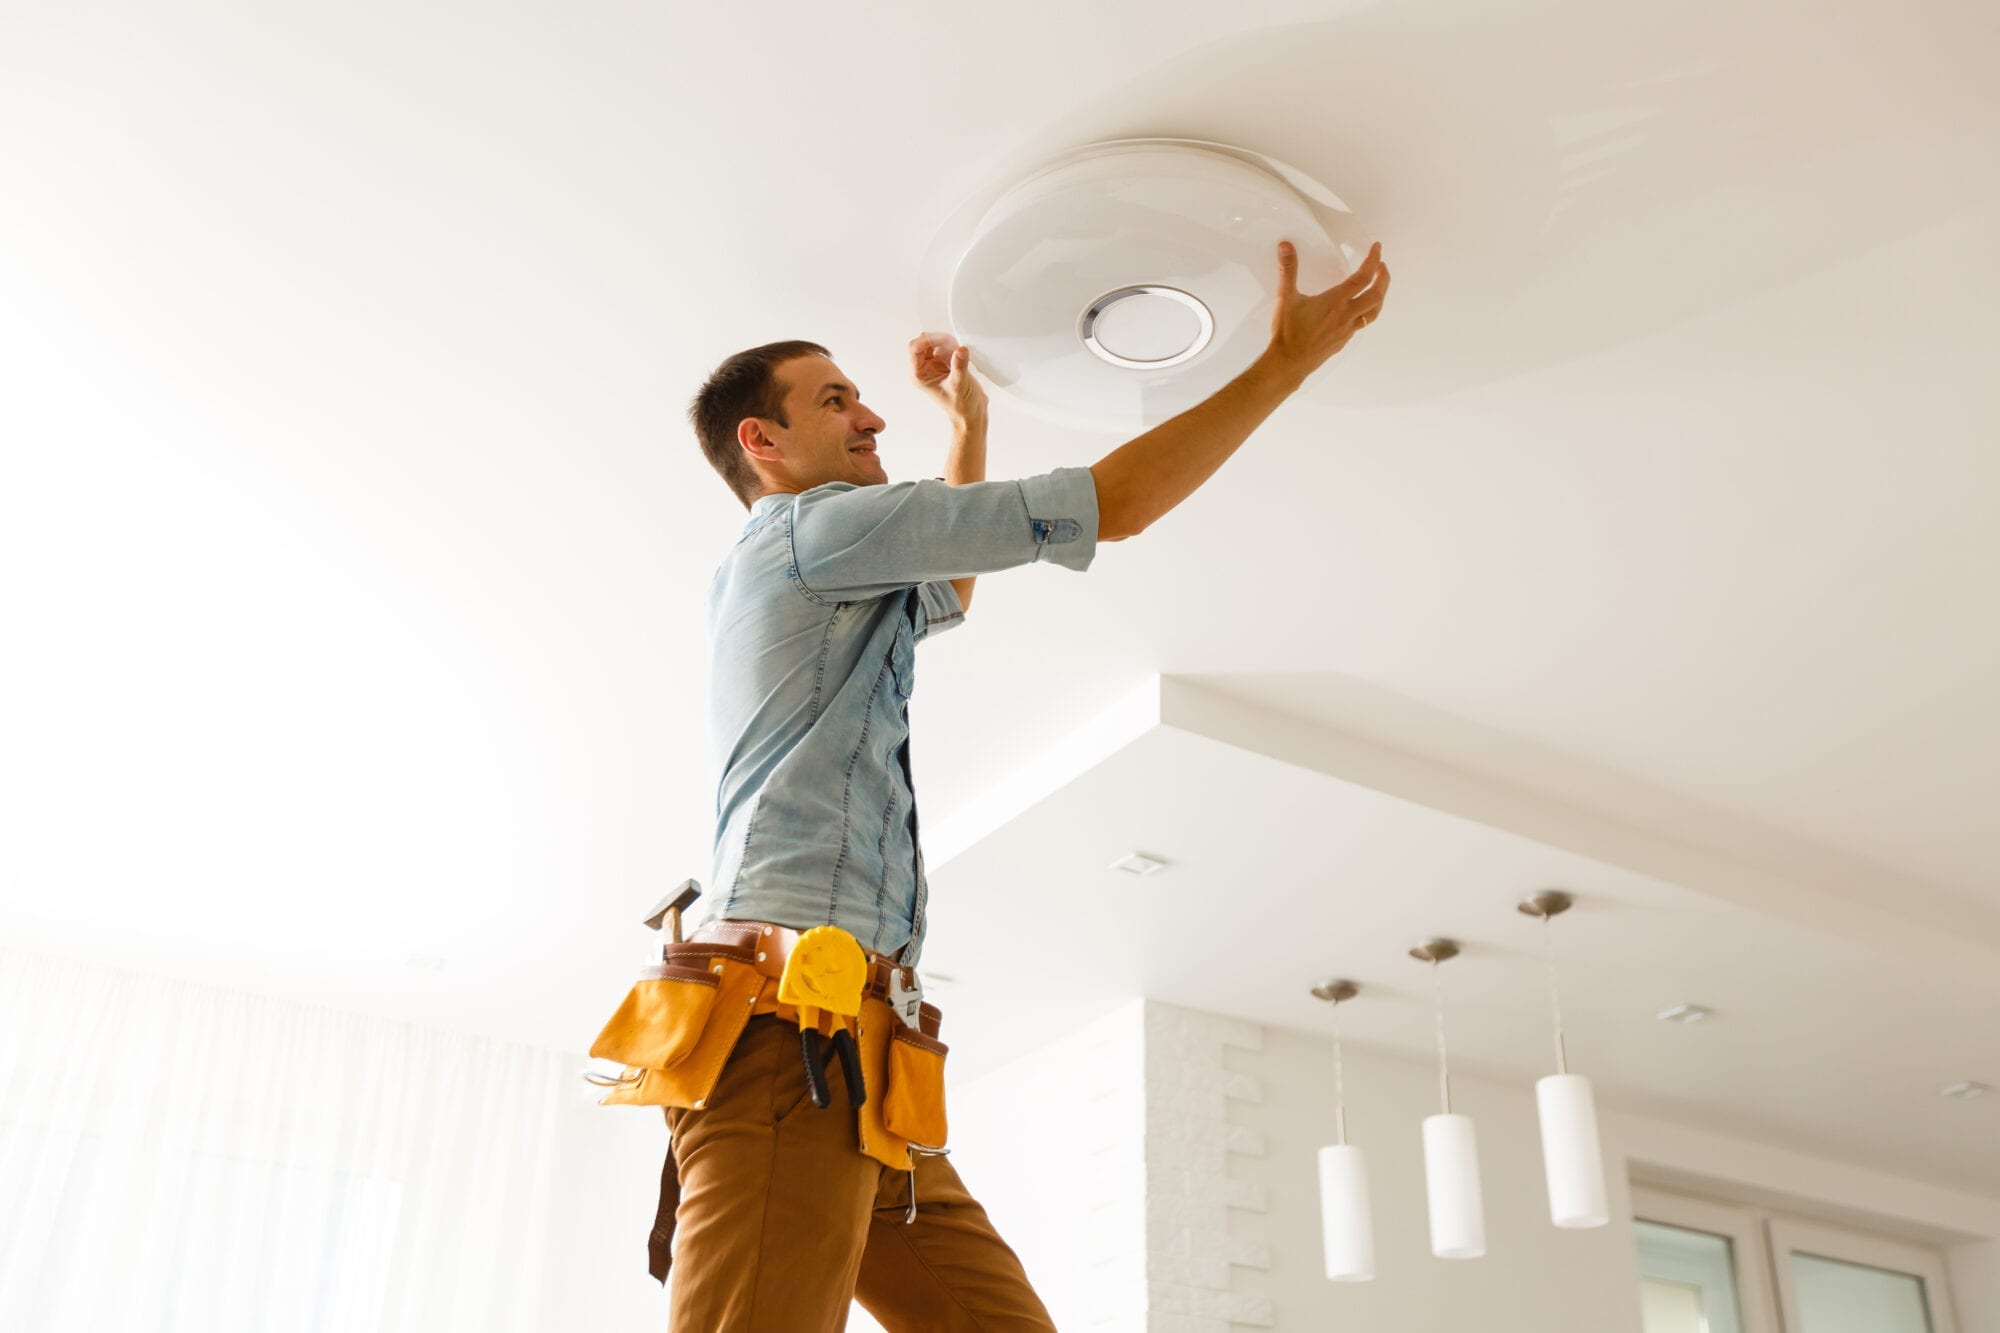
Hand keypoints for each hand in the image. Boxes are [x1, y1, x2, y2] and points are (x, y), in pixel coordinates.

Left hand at [909, 332, 987, 423]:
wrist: (971, 414)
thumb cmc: (961, 407)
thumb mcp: (959, 385)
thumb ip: (959, 366)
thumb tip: (960, 350)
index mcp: (919, 375)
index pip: (915, 349)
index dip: (928, 340)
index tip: (944, 340)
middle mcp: (924, 369)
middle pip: (925, 343)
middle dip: (940, 341)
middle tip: (955, 345)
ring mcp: (935, 365)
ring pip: (936, 343)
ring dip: (948, 344)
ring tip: (960, 353)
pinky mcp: (946, 363)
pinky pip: (946, 347)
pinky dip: (954, 347)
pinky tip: (962, 356)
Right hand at [1264, 240, 1389, 385]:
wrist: (1288, 363)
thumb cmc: (1287, 333)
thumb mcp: (1285, 298)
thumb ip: (1287, 270)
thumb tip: (1286, 247)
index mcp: (1335, 302)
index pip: (1363, 277)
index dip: (1373, 260)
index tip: (1377, 249)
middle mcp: (1345, 315)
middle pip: (1376, 295)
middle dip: (1384, 278)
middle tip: (1382, 266)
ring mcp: (1347, 330)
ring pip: (1374, 312)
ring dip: (1380, 296)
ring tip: (1379, 286)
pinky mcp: (1343, 340)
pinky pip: (1362, 324)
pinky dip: (1367, 312)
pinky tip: (1360, 310)